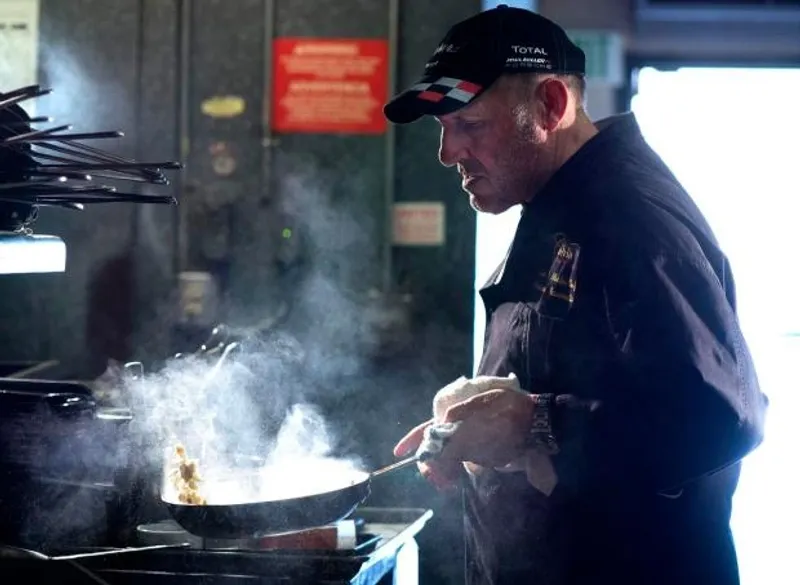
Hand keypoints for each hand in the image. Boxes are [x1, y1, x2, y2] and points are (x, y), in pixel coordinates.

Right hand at [394, 388, 535, 488]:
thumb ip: (463, 409)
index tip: (398, 452)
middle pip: (435, 448)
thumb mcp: (485, 400)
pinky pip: (462, 468)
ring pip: (446, 461)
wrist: (535, 422)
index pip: (429, 426)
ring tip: (444, 481)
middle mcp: (459, 431)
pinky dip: (454, 475)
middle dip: (428, 461)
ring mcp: (468, 445)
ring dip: (440, 472)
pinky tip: (454, 480)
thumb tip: (442, 421)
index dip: (414, 438)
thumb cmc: (509, 406)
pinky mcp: (480, 457)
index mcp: (456, 416)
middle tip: (430, 475)